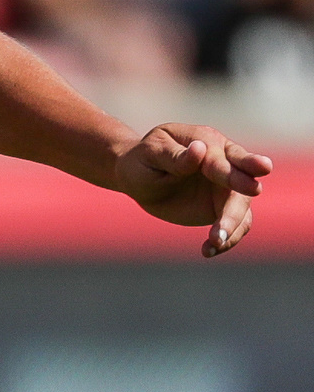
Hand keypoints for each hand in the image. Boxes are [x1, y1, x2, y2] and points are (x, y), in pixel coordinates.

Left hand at [112, 122, 271, 257]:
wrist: (137, 177)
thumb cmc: (143, 161)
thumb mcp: (152, 155)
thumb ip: (175, 156)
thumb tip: (200, 148)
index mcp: (206, 141)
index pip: (222, 159)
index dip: (234, 173)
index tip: (251, 187)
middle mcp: (224, 161)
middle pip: (243, 177)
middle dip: (246, 188)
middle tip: (254, 193)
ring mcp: (227, 185)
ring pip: (241, 206)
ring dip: (232, 224)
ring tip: (215, 240)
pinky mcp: (223, 207)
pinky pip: (234, 225)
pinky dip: (226, 239)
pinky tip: (208, 250)